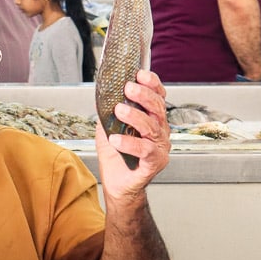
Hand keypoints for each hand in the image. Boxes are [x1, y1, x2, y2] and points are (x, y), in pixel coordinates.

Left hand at [94, 69, 169, 201]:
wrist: (118, 185)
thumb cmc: (116, 156)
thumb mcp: (108, 127)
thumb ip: (107, 111)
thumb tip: (101, 93)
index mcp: (152, 119)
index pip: (158, 96)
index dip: (152, 84)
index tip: (140, 74)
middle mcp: (160, 131)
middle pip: (157, 108)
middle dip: (143, 95)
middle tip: (128, 88)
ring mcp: (160, 147)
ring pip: (152, 127)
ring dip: (135, 117)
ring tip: (119, 111)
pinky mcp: (155, 162)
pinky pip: (145, 150)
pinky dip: (130, 143)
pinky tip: (116, 140)